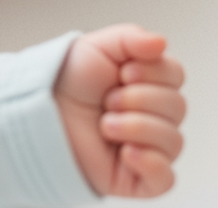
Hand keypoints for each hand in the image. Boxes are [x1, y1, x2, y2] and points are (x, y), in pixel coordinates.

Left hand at [54, 25, 184, 197]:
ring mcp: (148, 147)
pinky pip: (166, 178)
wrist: (39, 110)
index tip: (123, 72)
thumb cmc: (68, 79)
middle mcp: (153, 114)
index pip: (176, 74)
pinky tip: (125, 152)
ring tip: (104, 125)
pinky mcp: (138, 178)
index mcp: (148, 82)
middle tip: (107, 100)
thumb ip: (131, 38)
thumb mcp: (97, 47)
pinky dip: (150, 163)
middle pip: (177, 106)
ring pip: (173, 140)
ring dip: (135, 127)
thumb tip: (162, 42)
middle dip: (138, 99)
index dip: (152, 72)